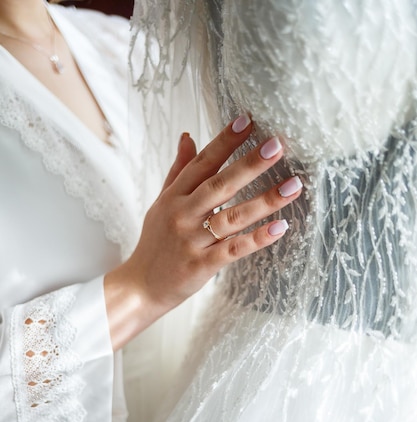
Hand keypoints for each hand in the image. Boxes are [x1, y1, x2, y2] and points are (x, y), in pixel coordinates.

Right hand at [104, 114, 302, 349]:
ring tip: (293, 185)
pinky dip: (258, 238)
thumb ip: (178, 171)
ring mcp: (193, 241)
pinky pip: (234, 249)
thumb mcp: (162, 203)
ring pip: (232, 217)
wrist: (140, 286)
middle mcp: (183, 215)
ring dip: (265, 201)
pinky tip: (281, 226)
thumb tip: (187, 136)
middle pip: (220, 185)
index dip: (225, 141)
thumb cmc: (155, 243)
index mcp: (174, 196)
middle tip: (277, 144)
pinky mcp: (202, 265)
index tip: (248, 120)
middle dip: (250, 164)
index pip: (202, 163)